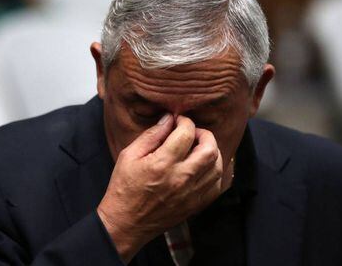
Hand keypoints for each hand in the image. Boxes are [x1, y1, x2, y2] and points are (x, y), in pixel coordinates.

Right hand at [97, 114, 223, 262]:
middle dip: (205, 134)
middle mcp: (181, 179)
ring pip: (217, 166)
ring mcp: (191, 194)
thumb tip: (168, 119)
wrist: (126, 224)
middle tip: (193, 133)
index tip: (178, 121)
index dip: (184, 121)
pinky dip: (215, 172)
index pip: (186, 133)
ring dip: (212, 152)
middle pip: (209, 149)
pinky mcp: (195, 205)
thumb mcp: (129, 156)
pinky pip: (217, 185)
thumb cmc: (124, 188)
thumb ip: (151, 135)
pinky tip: (204, 167)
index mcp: (162, 164)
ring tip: (199, 149)